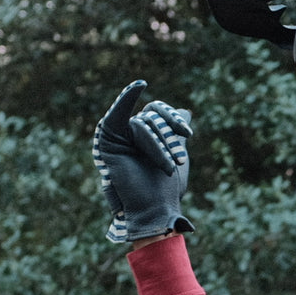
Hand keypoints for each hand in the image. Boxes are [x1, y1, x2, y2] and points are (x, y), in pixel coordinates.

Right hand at [92, 79, 194, 242]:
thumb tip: (184, 112)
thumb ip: (175, 132)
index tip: (187, 135)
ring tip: (167, 167)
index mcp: (145, 135)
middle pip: (152, 116)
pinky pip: (118, 113)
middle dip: (168, 137)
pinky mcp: (108, 141)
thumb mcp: (176, 153)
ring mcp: (118, 136)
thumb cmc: (166, 187)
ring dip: (159, 146)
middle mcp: (130, 133)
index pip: (158, 111)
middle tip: (177, 160)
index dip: (173, 120)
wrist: (155, 208)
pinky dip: (127, 97)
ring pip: (144, 123)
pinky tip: (139, 85)